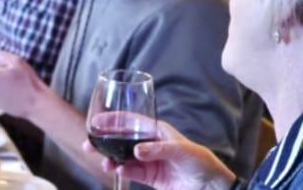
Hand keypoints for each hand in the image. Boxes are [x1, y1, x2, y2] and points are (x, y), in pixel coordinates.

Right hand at [81, 121, 235, 189]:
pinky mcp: (149, 177)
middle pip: (122, 139)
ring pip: (123, 156)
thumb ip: (158, 150)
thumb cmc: (202, 162)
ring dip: (110, 158)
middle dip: (105, 140)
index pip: (132, 121)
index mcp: (158, 131)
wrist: (212, 188)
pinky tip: (119, 170)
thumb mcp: (182, 151)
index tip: (97, 122)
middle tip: (90, 144)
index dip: (114, 120)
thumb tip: (137, 151)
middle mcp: (151, 144)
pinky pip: (131, 172)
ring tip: (103, 161)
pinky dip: (122, 171)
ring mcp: (149, 161)